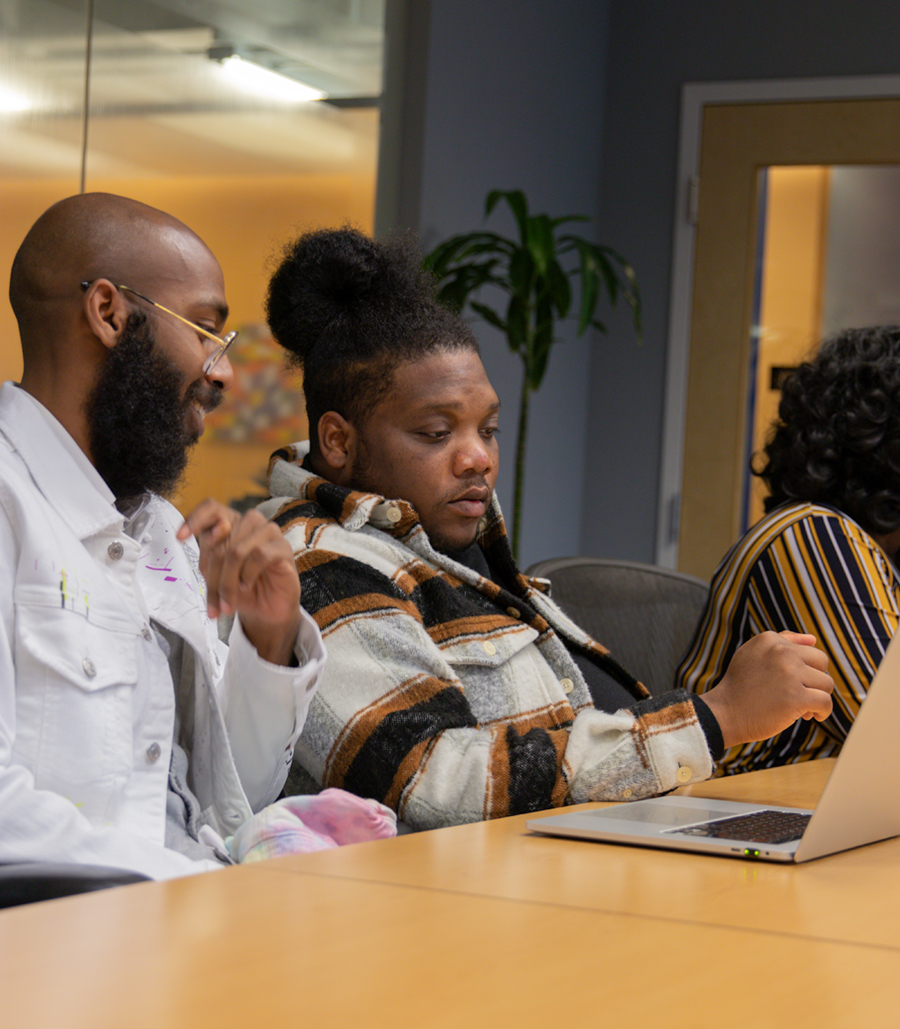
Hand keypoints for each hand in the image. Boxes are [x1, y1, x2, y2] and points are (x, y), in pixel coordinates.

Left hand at [178, 499, 301, 665]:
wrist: (266, 611)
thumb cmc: (241, 589)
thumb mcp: (216, 574)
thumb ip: (210, 553)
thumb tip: (214, 532)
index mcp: (231, 522)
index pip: (211, 508)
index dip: (194, 519)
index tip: (180, 538)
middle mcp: (250, 522)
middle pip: (220, 540)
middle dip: (213, 577)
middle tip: (213, 604)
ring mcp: (268, 532)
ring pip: (237, 550)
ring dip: (228, 582)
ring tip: (229, 602)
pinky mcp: (283, 547)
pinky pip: (258, 555)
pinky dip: (247, 575)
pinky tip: (246, 587)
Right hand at [702, 631, 833, 749]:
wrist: (724, 714)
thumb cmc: (740, 687)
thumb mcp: (752, 654)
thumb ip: (782, 642)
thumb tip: (813, 639)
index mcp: (770, 639)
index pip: (808, 649)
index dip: (804, 669)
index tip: (790, 683)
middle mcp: (781, 652)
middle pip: (822, 663)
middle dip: (815, 680)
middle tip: (801, 695)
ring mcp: (789, 674)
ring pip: (827, 683)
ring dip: (818, 697)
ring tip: (803, 708)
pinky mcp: (796, 698)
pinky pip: (826, 702)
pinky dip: (823, 712)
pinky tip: (810, 716)